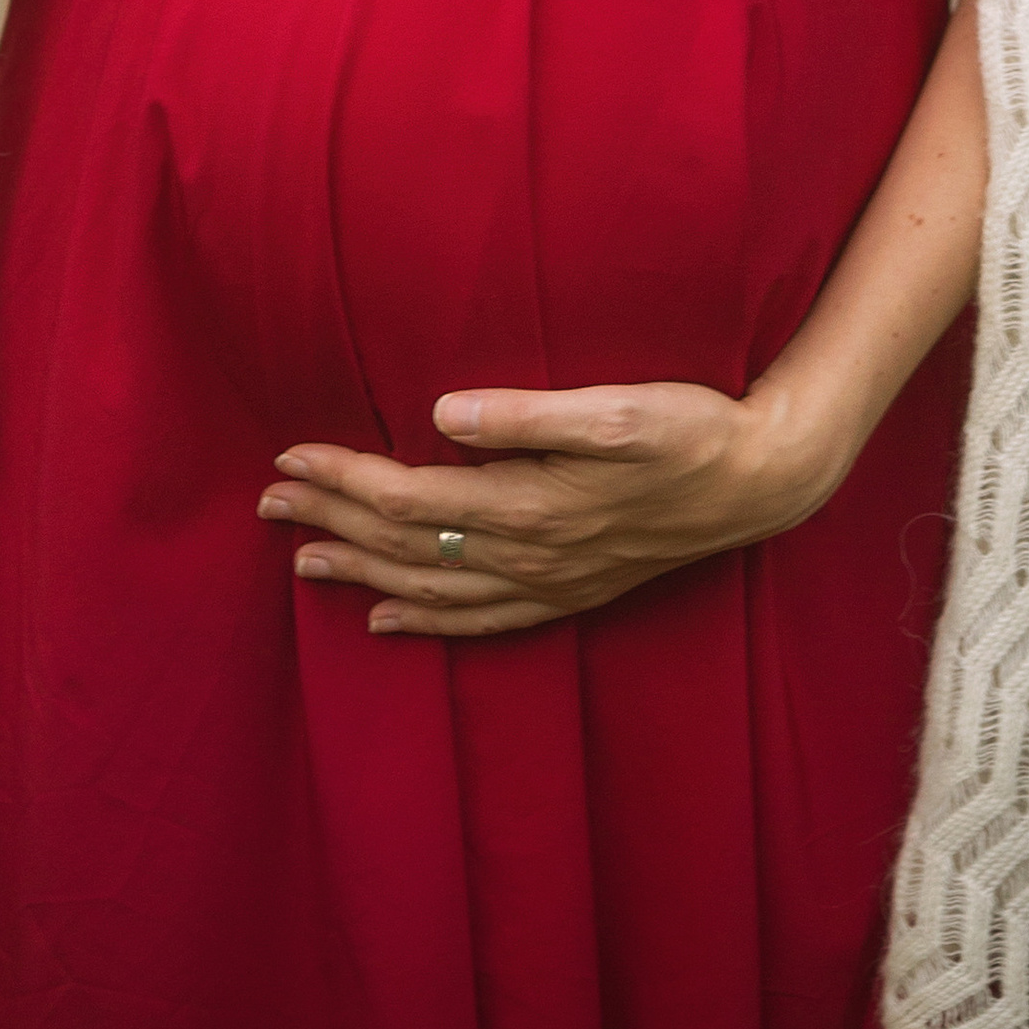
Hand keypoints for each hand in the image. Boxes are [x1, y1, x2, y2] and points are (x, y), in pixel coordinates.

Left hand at [256, 376, 844, 637]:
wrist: (762, 480)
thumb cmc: (690, 427)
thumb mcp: (616, 408)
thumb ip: (527, 415)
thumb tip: (442, 411)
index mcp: (528, 504)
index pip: (408, 498)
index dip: (343, 478)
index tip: (288, 455)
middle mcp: (528, 554)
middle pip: (406, 546)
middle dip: (331, 522)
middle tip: (266, 502)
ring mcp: (549, 582)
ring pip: (432, 588)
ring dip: (361, 572)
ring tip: (302, 560)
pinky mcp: (571, 593)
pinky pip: (479, 620)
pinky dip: (426, 620)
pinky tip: (388, 618)